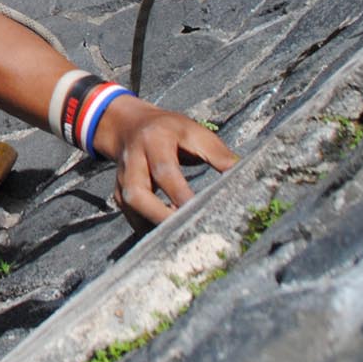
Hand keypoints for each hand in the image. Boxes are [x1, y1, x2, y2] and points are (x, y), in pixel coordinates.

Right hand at [93, 96, 237, 228]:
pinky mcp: (119, 193)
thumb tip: (243, 171)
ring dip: (153, 224)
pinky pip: (131, 216)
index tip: (201, 210)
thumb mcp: (193, 131)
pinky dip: (148, 228)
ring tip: (179, 236)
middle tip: (186, 231)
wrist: (129, 125)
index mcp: (154, 141)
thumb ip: (216, 152)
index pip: (165, 170)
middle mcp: (133, 160)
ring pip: (129, 207)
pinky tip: (168, 236)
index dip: (180, 193)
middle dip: (160, 215)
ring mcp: (123, 179)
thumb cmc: (169, 130)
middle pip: (137, 193)